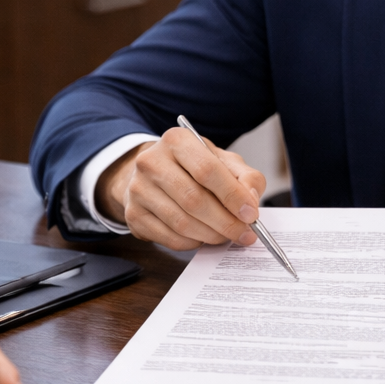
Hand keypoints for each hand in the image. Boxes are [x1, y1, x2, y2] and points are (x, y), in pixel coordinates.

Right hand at [95, 126, 268, 250]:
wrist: (153, 174)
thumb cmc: (193, 167)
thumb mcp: (222, 161)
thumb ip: (245, 176)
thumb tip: (251, 201)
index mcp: (177, 141)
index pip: (207, 170)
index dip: (232, 195)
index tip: (251, 214)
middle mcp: (151, 162)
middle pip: (193, 199)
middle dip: (225, 222)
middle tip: (244, 234)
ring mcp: (138, 189)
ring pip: (181, 223)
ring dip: (211, 235)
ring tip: (226, 236)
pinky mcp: (133, 215)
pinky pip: (169, 238)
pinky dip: (192, 243)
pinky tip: (203, 237)